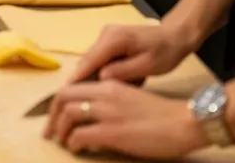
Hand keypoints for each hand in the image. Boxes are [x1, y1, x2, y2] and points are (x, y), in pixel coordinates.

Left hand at [45, 80, 206, 158]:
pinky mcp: (113, 132)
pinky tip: (76, 149)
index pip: (71, 87)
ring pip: (68, 114)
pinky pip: (81, 135)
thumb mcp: (130, 99)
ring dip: (60, 130)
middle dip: (52, 115)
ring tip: (62, 141)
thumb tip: (91, 116)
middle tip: (50, 131)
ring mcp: (107, 112)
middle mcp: (104, 94)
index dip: (57, 102)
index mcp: (109, 85)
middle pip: (63, 97)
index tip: (54, 115)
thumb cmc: (162, 115)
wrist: (184, 122)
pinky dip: (73, 142)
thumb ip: (110, 102)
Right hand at [69, 23, 195, 85]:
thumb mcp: (148, 65)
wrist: (175, 35)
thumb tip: (101, 78)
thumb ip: (124, 71)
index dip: (77, 76)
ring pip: (92, 60)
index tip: (65, 92)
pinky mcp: (109, 41)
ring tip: (83, 97)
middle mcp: (105, 34)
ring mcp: (106, 36)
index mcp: (115, 38)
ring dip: (89, 77)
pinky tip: (98, 86)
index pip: (90, 59)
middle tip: (72, 100)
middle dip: (80, 79)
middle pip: (87, 60)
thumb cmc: (166, 52)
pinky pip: (99, 59)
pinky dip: (98, 72)